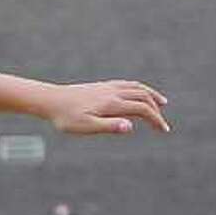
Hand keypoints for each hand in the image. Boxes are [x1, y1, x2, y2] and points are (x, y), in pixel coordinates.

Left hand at [46, 80, 168, 136]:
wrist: (51, 100)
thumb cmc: (66, 118)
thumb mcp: (86, 127)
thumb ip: (109, 127)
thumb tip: (130, 127)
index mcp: (112, 103)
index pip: (142, 109)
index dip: (155, 119)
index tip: (163, 130)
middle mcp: (113, 92)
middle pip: (143, 96)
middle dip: (156, 110)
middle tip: (163, 125)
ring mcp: (108, 87)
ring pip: (137, 87)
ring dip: (151, 95)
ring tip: (161, 103)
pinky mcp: (102, 86)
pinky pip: (127, 84)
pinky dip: (139, 89)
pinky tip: (138, 94)